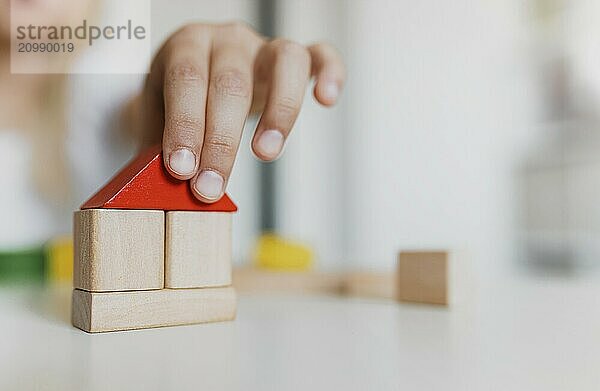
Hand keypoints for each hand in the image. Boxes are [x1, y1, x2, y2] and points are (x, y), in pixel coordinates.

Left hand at [140, 22, 344, 202]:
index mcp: (187, 46)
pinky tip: (326, 99)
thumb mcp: (161, 118)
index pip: (187, 80)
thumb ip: (164, 144)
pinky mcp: (297, 56)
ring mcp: (264, 46)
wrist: (204, 81)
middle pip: (231, 83)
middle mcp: (228, 40)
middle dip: (222, 141)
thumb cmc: (184, 102)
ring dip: (278, 112)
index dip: (185, 126)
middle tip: (212, 186)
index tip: (182, 169)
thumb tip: (169, 185)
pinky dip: (330, 73)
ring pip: (283, 63)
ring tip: (265, 154)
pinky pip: (321, 55)